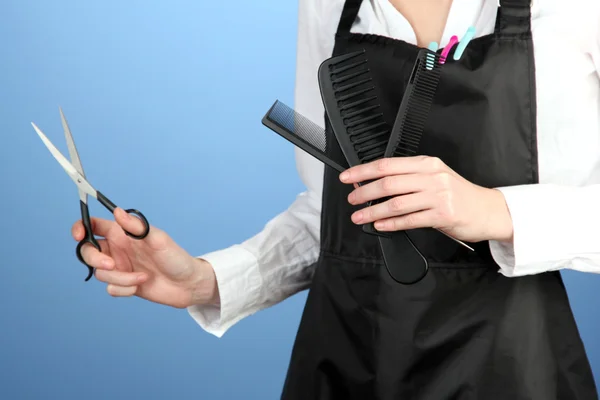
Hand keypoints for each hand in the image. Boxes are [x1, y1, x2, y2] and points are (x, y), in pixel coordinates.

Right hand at [71, 208, 218, 308]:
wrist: (188, 285)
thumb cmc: (176, 257)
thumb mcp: (159, 239)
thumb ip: (137, 227)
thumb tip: (117, 212)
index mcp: (123, 234)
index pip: (93, 226)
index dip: (80, 227)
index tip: (79, 236)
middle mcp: (118, 250)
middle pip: (88, 251)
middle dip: (95, 259)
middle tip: (112, 265)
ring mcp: (120, 268)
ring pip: (100, 273)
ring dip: (120, 278)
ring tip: (143, 277)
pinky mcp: (124, 285)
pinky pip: (111, 289)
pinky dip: (124, 289)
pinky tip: (140, 286)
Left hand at [339, 156, 513, 242]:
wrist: (489, 210)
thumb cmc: (458, 195)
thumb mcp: (435, 177)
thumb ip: (409, 179)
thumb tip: (375, 185)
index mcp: (427, 164)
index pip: (388, 164)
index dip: (363, 171)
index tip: (348, 177)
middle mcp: (432, 177)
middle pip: (389, 183)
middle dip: (365, 192)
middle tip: (352, 200)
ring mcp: (438, 196)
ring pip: (396, 203)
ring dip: (374, 211)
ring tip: (360, 216)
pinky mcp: (443, 215)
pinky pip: (410, 220)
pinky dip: (391, 223)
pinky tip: (380, 225)